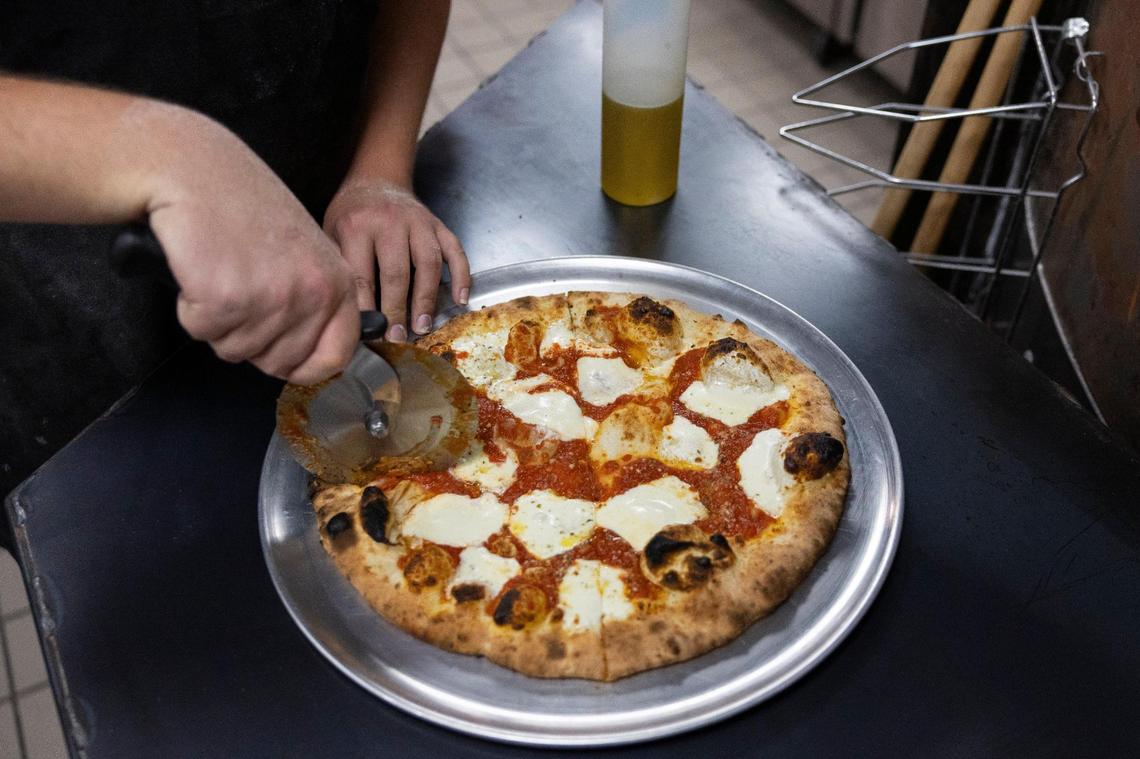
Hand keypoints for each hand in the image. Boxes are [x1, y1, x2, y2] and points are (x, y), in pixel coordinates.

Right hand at [149, 109, 359, 383]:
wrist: (193, 167)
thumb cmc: (242, 205)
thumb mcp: (303, 252)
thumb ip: (314, 299)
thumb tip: (316, 356)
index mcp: (337, 282)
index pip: (336, 355)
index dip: (304, 367)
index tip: (284, 360)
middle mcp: (312, 293)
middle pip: (278, 362)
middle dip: (250, 339)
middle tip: (238, 290)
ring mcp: (271, 298)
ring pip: (235, 350)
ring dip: (218, 321)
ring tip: (219, 270)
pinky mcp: (226, 299)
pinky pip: (202, 331)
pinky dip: (190, 308)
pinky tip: (199, 268)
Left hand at [323, 178, 469, 341]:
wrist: (376, 180)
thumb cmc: (351, 214)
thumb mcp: (332, 235)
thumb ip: (342, 268)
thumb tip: (352, 315)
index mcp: (357, 226)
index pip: (363, 276)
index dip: (368, 309)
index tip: (371, 333)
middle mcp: (390, 222)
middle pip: (397, 274)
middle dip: (397, 311)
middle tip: (398, 337)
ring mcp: (419, 222)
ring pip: (428, 265)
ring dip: (427, 300)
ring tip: (422, 326)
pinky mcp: (438, 225)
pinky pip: (455, 251)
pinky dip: (462, 276)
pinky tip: (460, 300)